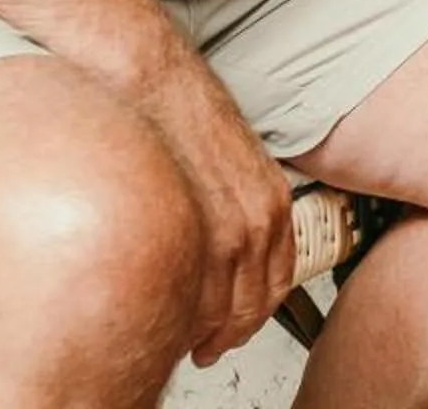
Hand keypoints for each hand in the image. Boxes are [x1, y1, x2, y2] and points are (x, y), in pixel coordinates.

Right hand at [130, 50, 292, 365]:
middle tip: (207, 348)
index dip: (253, 311)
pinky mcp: (198, 231)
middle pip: (255, 302)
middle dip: (231, 331)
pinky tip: (167, 322)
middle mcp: (262, 217)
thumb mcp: (227, 161)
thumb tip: (217, 241)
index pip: (276, 277)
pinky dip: (186, 318)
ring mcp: (232, 227)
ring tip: (184, 343)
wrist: (151, 80)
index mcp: (272, 199)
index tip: (233, 327)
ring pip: (227, 307)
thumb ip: (230, 201)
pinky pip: (199, 295)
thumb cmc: (180, 114)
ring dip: (207, 333)